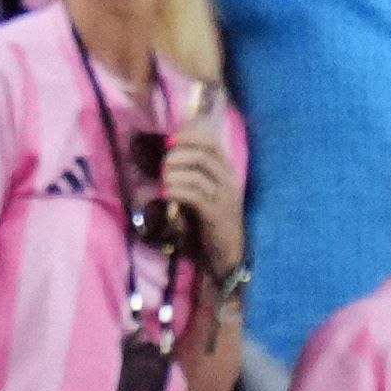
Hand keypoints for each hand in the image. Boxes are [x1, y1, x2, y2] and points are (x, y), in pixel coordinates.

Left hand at [162, 125, 245, 279]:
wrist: (228, 253)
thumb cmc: (210, 221)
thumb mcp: (206, 193)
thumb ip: (194, 174)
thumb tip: (168, 155)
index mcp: (226, 174)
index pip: (212, 144)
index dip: (190, 137)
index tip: (169, 141)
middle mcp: (228, 183)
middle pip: (203, 156)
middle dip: (177, 156)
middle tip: (162, 166)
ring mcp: (224, 199)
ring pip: (197, 175)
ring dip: (173, 174)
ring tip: (162, 181)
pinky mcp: (215, 215)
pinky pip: (194, 195)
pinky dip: (175, 191)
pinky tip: (164, 194)